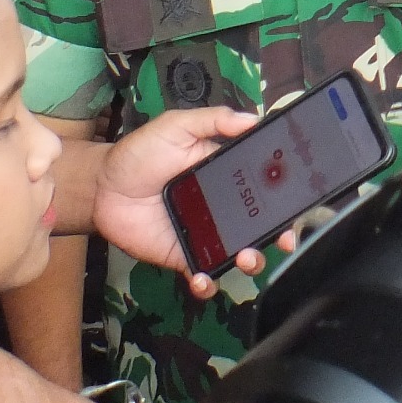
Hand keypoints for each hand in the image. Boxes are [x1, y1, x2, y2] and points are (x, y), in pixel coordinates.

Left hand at [91, 108, 296, 298]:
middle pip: (260, 227)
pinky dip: (208, 283)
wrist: (103, 185)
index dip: (284, 199)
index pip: (264, 189)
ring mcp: (205, 235)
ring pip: (239, 254)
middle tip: (284, 240)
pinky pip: (203, 275)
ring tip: (248, 258)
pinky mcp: (183, 257)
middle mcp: (222, 209)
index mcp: (227, 177)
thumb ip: (213, 119)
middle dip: (278, 236)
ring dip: (251, 261)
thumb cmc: (140, 153)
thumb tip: (253, 118)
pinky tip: (204, 279)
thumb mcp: (177, 126)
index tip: (298, 203)